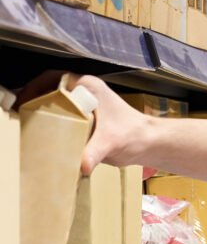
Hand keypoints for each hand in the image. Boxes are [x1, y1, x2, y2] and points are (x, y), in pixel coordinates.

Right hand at [16, 72, 150, 174]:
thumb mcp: (110, 143)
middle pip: (50, 89)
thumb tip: (82, 165)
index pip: (52, 78)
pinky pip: (64, 113)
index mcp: (89, 86)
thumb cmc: (134, 135)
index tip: (22, 103)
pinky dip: (53, 120)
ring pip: (56, 101)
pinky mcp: (88, 116)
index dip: (33, 88)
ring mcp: (86, 102)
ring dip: (42, 110)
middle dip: (34, 100)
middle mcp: (86, 91)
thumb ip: (94, 152)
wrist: (149, 143)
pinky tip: (44, 133)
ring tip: (28, 124)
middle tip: (21, 116)